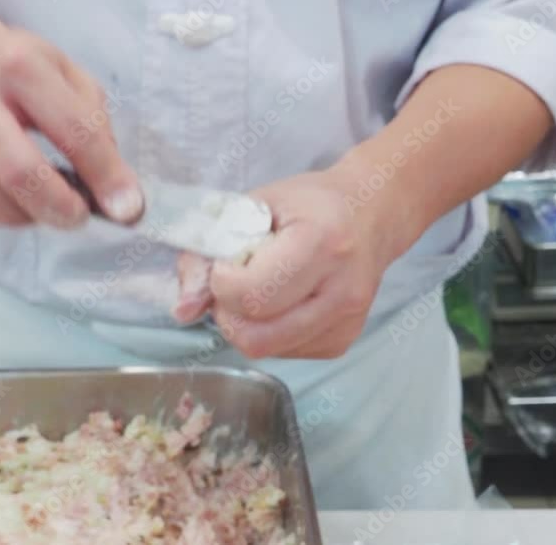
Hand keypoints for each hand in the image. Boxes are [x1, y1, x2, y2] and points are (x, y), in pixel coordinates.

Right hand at [0, 12, 140, 227]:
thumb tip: (120, 194)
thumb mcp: (69, 76)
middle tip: (81, 218)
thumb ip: (97, 127)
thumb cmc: (20, 69)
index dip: (105, 174)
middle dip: (60, 207)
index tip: (128, 207)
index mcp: (19, 67)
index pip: (72, 130)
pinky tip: (21, 197)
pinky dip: (10, 216)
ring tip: (54, 201)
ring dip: (37, 215)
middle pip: (19, 172)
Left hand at [174, 166, 404, 358]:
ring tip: (260, 290)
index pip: (251, 294)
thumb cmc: (310, 203)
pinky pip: (286, 353)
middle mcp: (342, 289)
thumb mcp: (255, 205)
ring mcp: (347, 321)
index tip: (228, 262)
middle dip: (229, 313)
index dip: (223, 283)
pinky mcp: (344, 340)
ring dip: (247, 325)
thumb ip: (209, 249)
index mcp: (321, 243)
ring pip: (268, 350)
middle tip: (234, 284)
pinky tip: (282, 302)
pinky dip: (270, 332)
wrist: (371, 213)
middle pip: (257, 336)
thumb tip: (184, 310)